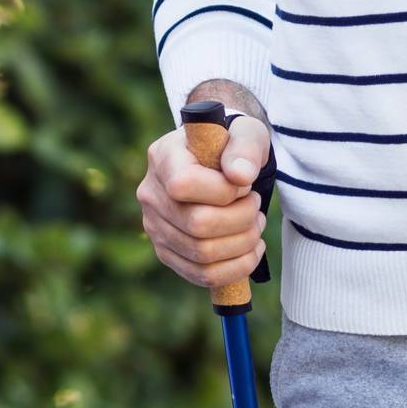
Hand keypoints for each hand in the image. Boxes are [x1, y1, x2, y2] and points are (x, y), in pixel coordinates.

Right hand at [136, 115, 269, 289]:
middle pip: (197, 224)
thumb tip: (241, 177)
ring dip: (242, 243)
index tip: (244, 183)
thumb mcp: (244, 133)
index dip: (223, 190)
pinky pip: (202, 274)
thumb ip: (244, 147)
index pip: (184, 184)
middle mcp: (150, 193)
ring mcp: (154, 226)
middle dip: (241, 218)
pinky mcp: (166, 252)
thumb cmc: (231, 144)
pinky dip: (236, 267)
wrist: (219, 161)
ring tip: (256, 223)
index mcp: (162, 156)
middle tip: (256, 205)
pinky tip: (251, 247)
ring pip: (202, 253)